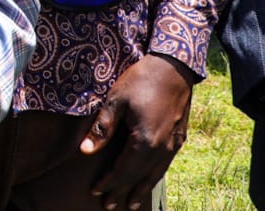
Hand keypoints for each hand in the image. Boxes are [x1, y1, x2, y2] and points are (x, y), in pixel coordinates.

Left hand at [81, 53, 193, 210]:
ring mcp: (174, 145)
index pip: (123, 171)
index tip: (95, 192)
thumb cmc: (141, 80)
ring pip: (155, 175)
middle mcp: (162, 149)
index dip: (109, 183)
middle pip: (140, 178)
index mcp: (145, 142)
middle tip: (110, 207)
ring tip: (131, 204)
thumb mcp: (115, 100)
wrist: (174, 67)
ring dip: (141, 190)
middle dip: (123, 193)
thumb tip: (84, 151)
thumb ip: (102, 128)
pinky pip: (164, 165)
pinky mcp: (179, 138)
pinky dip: (154, 177)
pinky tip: (148, 180)